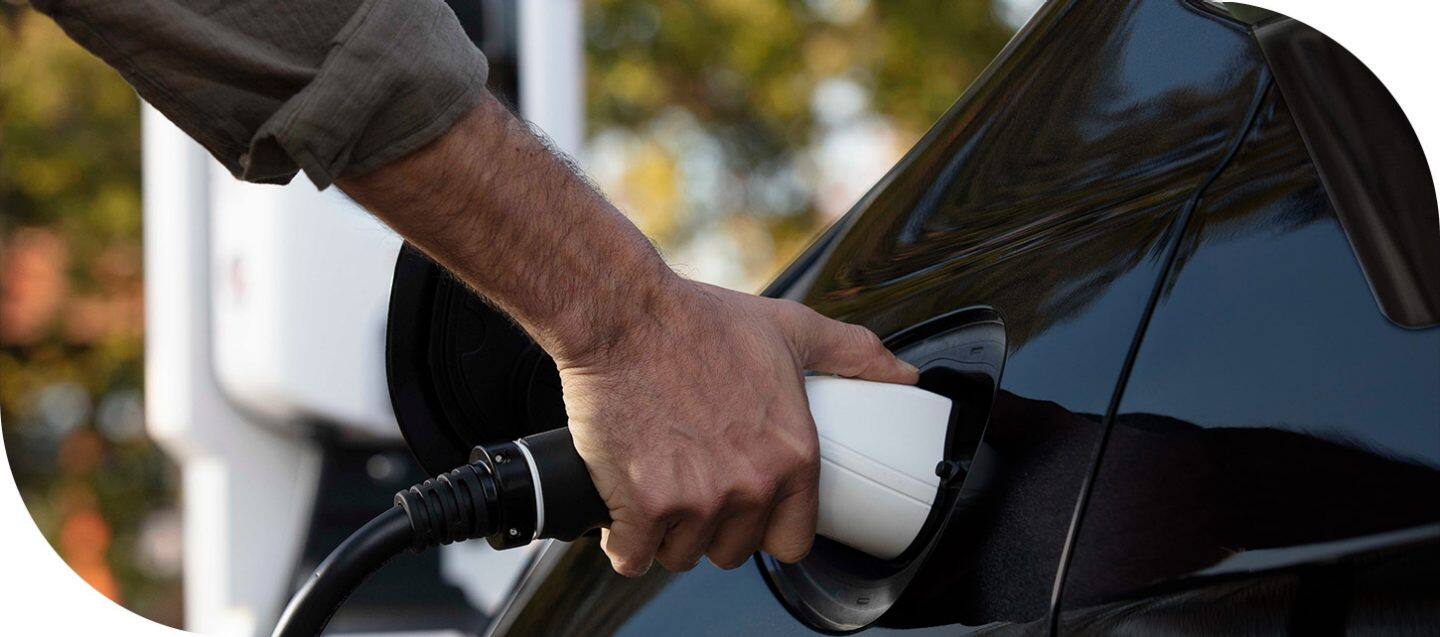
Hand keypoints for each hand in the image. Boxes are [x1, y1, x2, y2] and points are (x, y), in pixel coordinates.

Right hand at [556, 279, 918, 575]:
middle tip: (694, 482)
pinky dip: (625, 541)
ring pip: (683, 555)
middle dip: (713, 527)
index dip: (767, 527)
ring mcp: (698, 500)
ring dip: (668, 534)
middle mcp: (752, 486)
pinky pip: (634, 558)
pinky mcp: (644, 506)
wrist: (625, 316)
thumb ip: (852, 355)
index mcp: (793, 456)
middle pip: (734, 551)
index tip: (747, 507)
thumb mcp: (790, 330)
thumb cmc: (701, 321)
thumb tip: (905, 375)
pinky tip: (625, 512)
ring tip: (658, 486)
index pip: (792, 541)